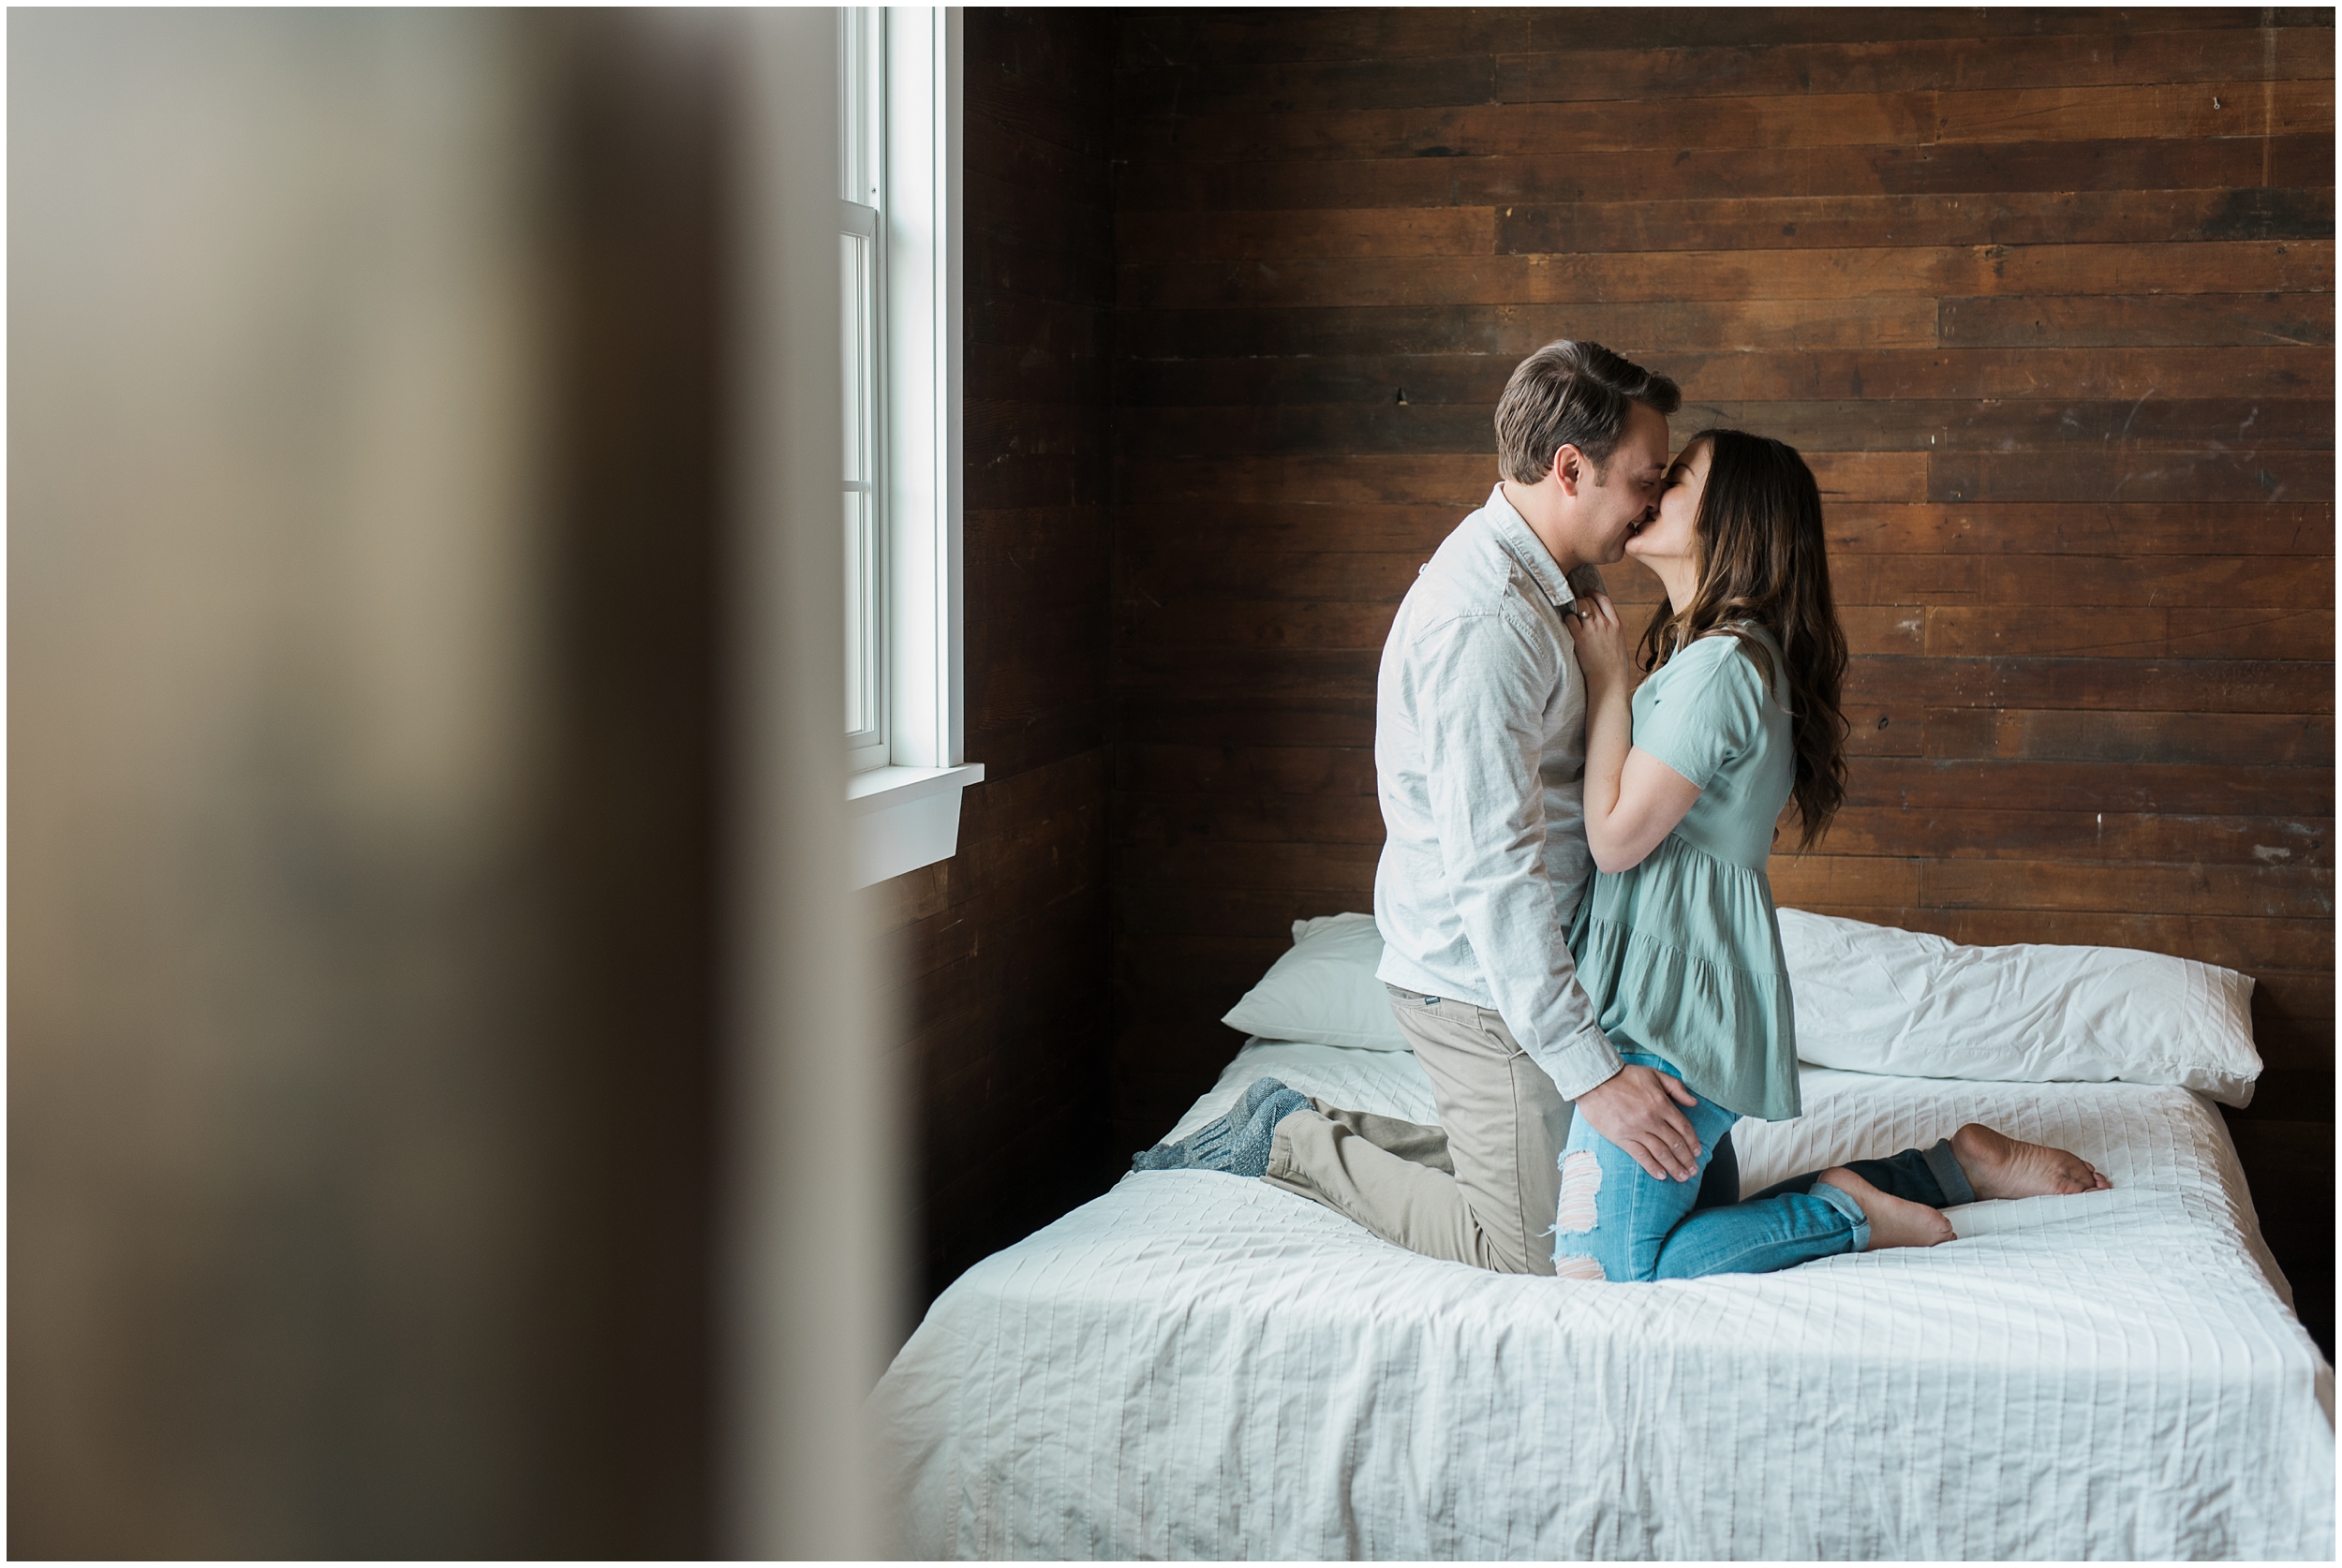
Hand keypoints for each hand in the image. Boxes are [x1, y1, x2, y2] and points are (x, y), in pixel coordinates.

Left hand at [1564, 592, 1630, 689]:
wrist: (1609, 680)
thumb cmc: (1615, 666)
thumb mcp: (1619, 642)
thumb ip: (1611, 629)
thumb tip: (1602, 621)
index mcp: (1616, 624)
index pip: (1604, 599)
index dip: (1593, 593)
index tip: (1587, 592)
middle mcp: (1604, 623)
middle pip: (1589, 601)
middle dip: (1581, 601)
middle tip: (1575, 606)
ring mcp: (1591, 629)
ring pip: (1579, 606)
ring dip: (1573, 608)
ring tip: (1570, 615)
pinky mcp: (1579, 637)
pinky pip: (1569, 619)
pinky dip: (1566, 620)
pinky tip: (1566, 626)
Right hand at [1573, 1064, 1701, 1181]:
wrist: (1594, 1081)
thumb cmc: (1624, 1076)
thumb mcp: (1654, 1074)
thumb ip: (1676, 1087)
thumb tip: (1694, 1103)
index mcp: (1661, 1104)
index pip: (1683, 1127)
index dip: (1693, 1142)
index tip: (1698, 1152)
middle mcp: (1652, 1119)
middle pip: (1675, 1143)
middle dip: (1687, 1159)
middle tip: (1693, 1171)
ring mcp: (1637, 1130)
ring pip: (1661, 1153)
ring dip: (1674, 1167)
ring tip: (1682, 1177)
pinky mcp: (1622, 1138)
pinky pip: (1641, 1156)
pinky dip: (1653, 1167)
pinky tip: (1661, 1175)